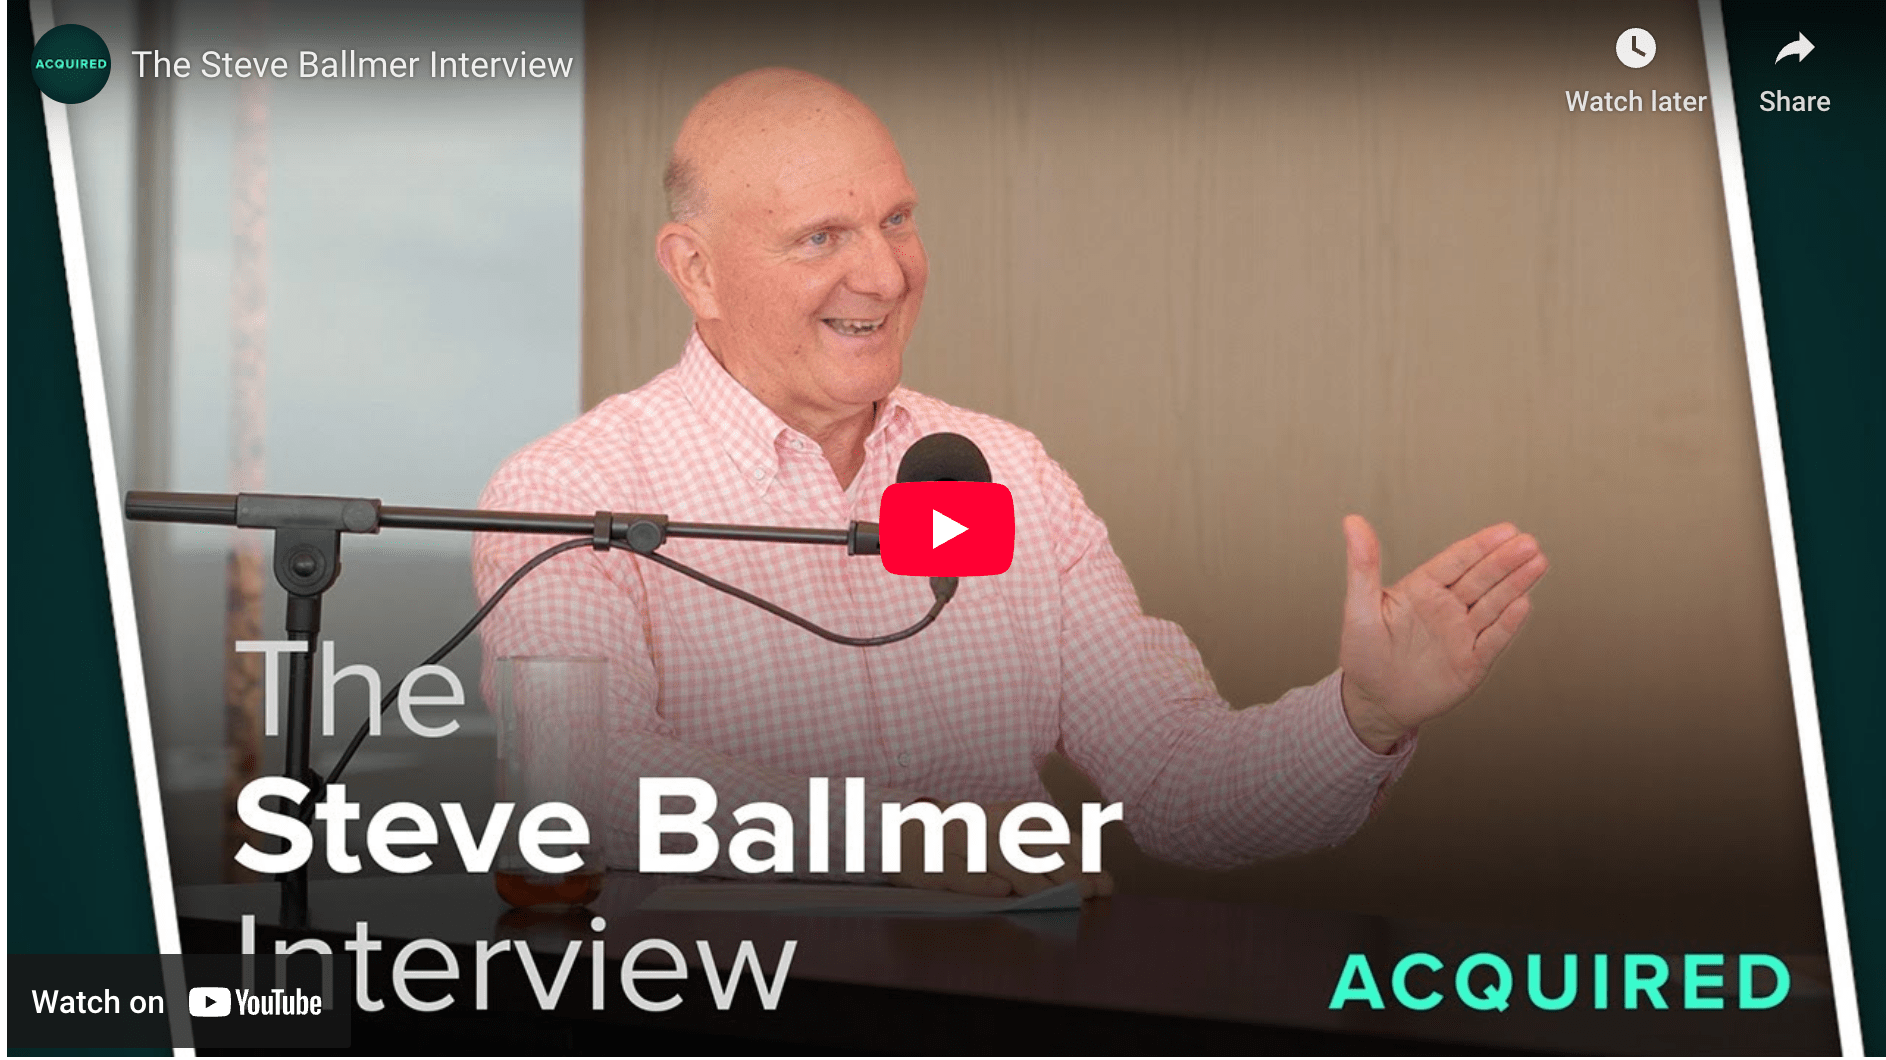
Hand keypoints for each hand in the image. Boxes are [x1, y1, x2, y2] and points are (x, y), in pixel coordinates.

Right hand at [885, 801, 1114, 898]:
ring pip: (998, 858)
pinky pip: (957, 872)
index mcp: (1006, 815)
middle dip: (1064, 870)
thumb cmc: (965, 843)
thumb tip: (1097, 879)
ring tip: (1058, 897)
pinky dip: (979, 881)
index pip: (1050, 834)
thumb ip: (1048, 855)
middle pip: (1029, 846)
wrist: (899, 834)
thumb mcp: (1006, 838)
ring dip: (1031, 878)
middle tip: (1089, 893)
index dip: (1079, 858)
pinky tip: (1002, 891)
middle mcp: (984, 824)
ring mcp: (957, 842)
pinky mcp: (932, 863)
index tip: (1104, 883)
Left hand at [1338, 516, 1546, 752]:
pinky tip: (1523, 604)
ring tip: (1538, 562)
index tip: (1506, 529)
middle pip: (1481, 578)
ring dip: (1515, 584)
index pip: (1456, 561)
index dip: (1481, 545)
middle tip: (1529, 542)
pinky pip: (1493, 640)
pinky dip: (1507, 624)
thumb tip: (1351, 520)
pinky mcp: (1472, 663)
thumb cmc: (1363, 654)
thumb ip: (1362, 566)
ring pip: (1493, 604)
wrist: (1375, 702)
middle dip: (1505, 561)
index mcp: (1423, 589)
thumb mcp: (1359, 608)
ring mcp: (1462, 634)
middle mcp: (1447, 608)